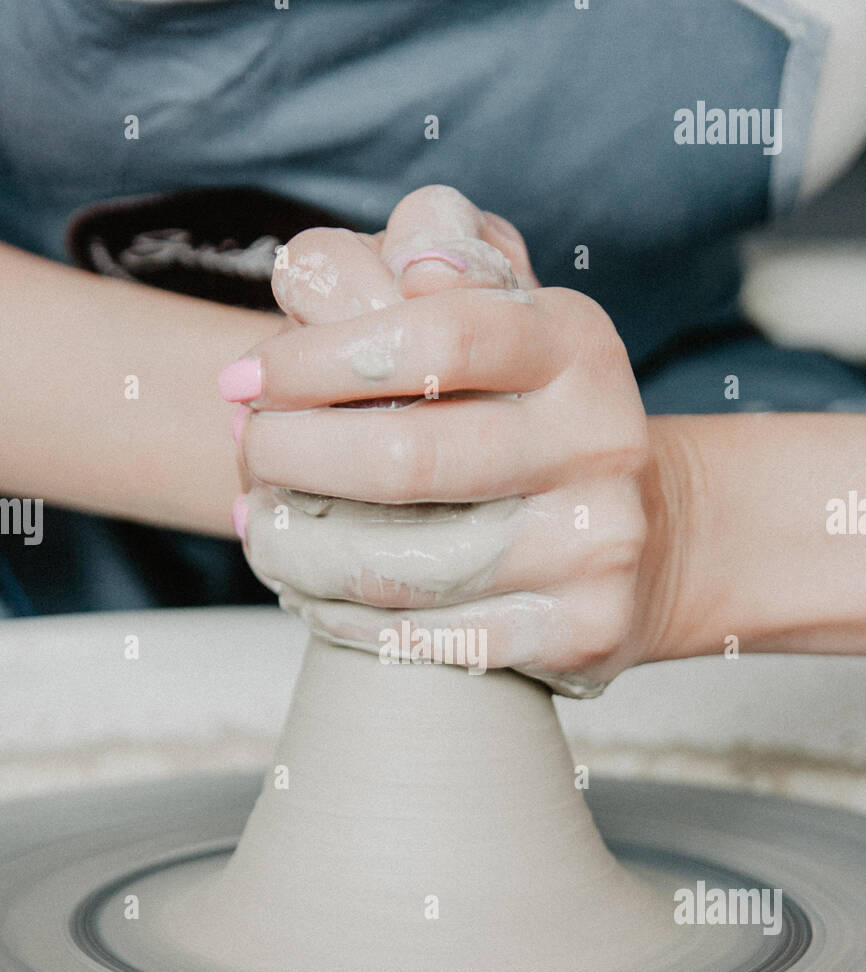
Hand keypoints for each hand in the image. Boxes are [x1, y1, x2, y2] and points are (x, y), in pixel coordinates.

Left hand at [220, 185, 673, 694]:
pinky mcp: (582, 631)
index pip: (435, 333)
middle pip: (408, 458)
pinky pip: (429, 638)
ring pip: (404, 566)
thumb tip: (341, 266)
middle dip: (295, 456)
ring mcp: (599, 543)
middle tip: (252, 449)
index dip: (320, 356)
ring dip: (300, 549)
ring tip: (261, 524)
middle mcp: (602, 439)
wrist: (646, 538)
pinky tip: (308, 590)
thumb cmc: (528, 412)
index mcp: (575, 343)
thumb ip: (421, 257)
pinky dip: (344, 617)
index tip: (249, 377)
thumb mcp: (498, 311)